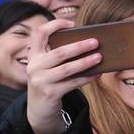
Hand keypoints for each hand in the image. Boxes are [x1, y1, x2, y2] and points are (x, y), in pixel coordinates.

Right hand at [24, 19, 101, 133]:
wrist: (39, 110)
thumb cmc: (49, 82)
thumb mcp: (47, 67)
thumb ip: (58, 56)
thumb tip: (86, 43)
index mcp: (34, 55)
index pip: (40, 33)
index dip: (55, 25)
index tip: (72, 23)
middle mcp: (34, 66)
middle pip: (59, 52)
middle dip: (79, 46)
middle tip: (95, 41)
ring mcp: (40, 81)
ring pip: (67, 68)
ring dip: (85, 62)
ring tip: (99, 57)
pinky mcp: (50, 93)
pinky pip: (72, 83)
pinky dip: (86, 78)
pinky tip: (97, 74)